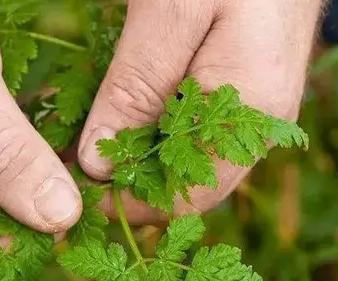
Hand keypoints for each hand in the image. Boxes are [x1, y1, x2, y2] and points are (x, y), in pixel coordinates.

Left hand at [77, 0, 323, 223]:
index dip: (132, 205)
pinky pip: (199, 131)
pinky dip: (157, 131)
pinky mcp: (246, 90)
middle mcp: (261, 122)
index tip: (79, 192)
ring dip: (141, 158)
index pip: (190, 196)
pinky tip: (124, 115)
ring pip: (192, 160)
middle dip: (132, 182)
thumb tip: (98, 163)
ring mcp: (257, 108)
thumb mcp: (172, 11)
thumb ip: (136, 90)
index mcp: (250, 109)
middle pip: (192, 184)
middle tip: (76, 166)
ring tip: (90, 142)